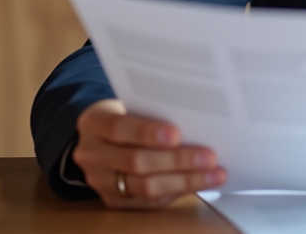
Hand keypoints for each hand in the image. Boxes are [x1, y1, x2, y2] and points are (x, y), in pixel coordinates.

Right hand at [72, 99, 226, 208]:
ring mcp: (100, 181)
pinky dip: (178, 192)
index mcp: (93, 123)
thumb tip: (197, 119)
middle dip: (177, 160)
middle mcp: (91, 155)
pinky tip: (201, 182)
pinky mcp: (114, 200)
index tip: (177, 134)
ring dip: (184, 181)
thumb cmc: (126, 115)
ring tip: (214, 173)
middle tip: (209, 156)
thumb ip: (154, 110)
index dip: (147, 132)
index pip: (119, 128)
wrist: (99, 137)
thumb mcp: (130, 104)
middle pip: (135, 162)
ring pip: (145, 187)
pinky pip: (149, 202)